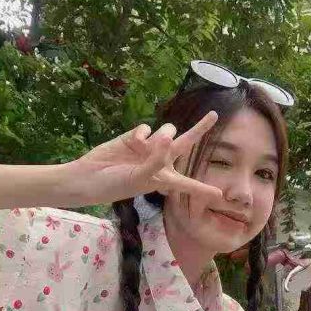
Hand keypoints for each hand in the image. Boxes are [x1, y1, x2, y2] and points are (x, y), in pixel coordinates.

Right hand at [56, 112, 222, 207]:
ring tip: (148, 147)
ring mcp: (149, 148)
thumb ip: (156, 159)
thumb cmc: (116, 185)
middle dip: (199, 128)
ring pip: (168, 131)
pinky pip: (147, 129)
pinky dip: (142, 135)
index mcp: (165, 179)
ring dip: (163, 135)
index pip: (188, 184)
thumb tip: (166, 136)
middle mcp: (161, 162)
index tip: (220, 195)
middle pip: (186, 143)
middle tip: (213, 115)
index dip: (203, 189)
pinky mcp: (136, 137)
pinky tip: (133, 143)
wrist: (90, 177)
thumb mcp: (140, 178)